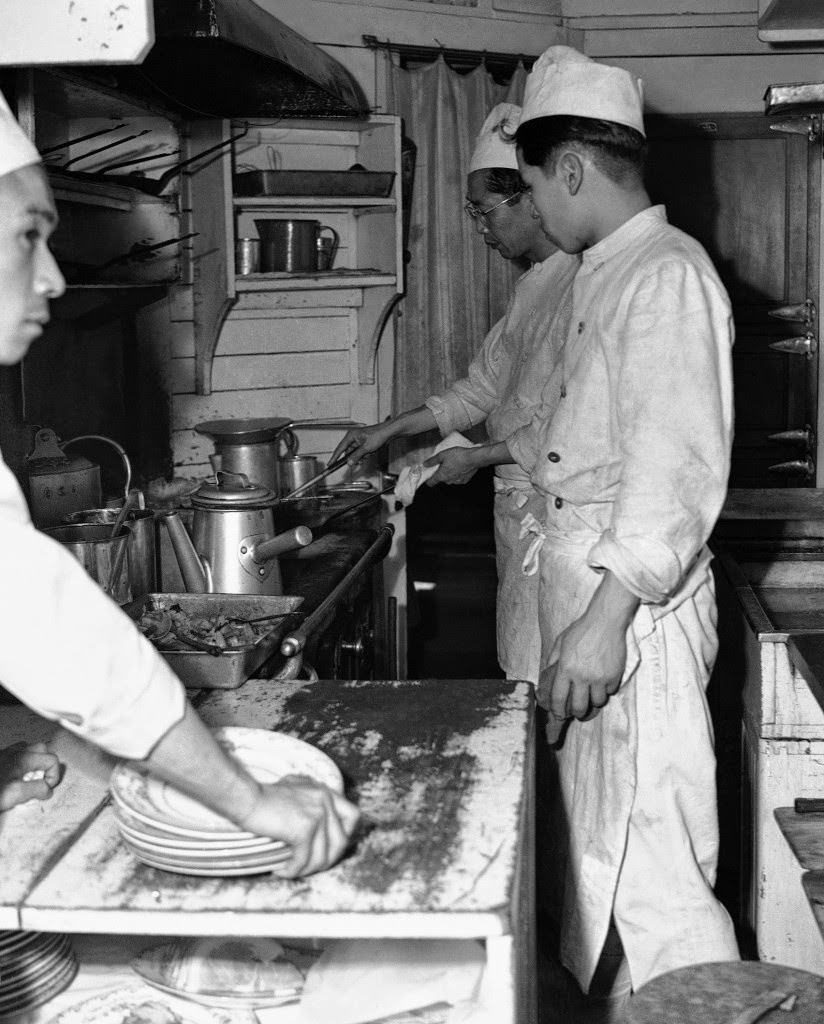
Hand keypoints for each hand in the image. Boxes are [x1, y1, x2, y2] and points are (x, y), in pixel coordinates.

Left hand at [0, 742, 61, 811]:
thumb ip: (37, 790)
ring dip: (33, 762)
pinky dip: (20, 763)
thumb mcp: (16, 795)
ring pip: (27, 750)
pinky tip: (14, 778)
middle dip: (45, 765)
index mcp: (23, 758)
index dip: (53, 775)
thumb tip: (47, 789)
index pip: (52, 760)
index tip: (46, 788)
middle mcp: (15, 752)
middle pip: (41, 749)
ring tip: (27, 779)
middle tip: (39, 781)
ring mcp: (5, 754)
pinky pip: (15, 754)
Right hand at [239, 774, 360, 877]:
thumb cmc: (264, 797)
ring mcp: (317, 814)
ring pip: (323, 856)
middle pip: (341, 842)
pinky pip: (304, 860)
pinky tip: (280, 870)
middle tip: (306, 867)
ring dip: (306, 870)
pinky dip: (292, 870)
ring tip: (291, 870)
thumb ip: (311, 801)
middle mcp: (326, 800)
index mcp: (325, 792)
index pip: (353, 816)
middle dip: (325, 860)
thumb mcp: (295, 790)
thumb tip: (320, 828)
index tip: (328, 848)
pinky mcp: (304, 828)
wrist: (246, 797)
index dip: (344, 836)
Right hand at [330, 424, 393, 466]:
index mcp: (351, 436)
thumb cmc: (378, 435)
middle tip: (359, 460)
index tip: (330, 464)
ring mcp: (358, 441)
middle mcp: (353, 438)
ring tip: (368, 454)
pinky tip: (371, 452)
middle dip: (354, 458)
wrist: (388, 432)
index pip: (339, 448)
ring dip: (361, 457)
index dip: (334, 457)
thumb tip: (349, 462)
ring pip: (355, 454)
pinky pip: (361, 452)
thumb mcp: (366, 448)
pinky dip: (365, 455)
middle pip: (348, 452)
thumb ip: (356, 456)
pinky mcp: (363, 443)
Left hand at [422, 446, 477, 485]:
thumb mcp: (442, 455)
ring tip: (453, 464)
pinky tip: (459, 467)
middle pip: (441, 479)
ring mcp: (457, 481)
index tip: (428, 477)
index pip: (431, 483)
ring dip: (450, 473)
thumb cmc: (458, 456)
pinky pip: (458, 478)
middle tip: (443, 464)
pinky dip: (457, 474)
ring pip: (450, 479)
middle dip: (441, 473)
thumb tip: (426, 464)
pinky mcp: (464, 480)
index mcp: (441, 475)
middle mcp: (449, 480)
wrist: (473, 458)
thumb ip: (432, 461)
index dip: (428, 480)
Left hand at [537, 573, 638, 739]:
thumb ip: (553, 660)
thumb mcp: (560, 642)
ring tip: (591, 696)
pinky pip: (610, 692)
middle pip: (579, 707)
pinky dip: (606, 690)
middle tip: (577, 713)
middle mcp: (582, 676)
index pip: (559, 698)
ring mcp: (600, 677)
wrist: (605, 621)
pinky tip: (603, 683)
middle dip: (577, 713)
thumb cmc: (581, 630)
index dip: (558, 710)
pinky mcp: (614, 676)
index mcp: (566, 668)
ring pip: (597, 702)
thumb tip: (547, 675)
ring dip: (593, 701)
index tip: (558, 715)